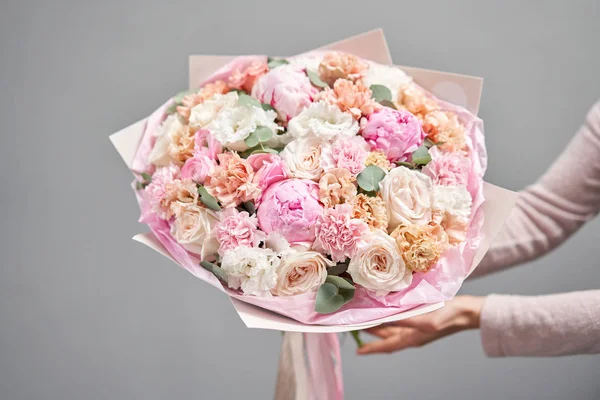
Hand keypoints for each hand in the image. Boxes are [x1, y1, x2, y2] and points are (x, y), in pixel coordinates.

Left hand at [357, 296, 484, 354]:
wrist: (467, 311)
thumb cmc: (448, 317)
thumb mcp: (424, 320)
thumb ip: (403, 320)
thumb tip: (384, 319)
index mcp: (412, 338)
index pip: (387, 346)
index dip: (372, 349)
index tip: (358, 351)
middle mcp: (413, 334)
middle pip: (387, 337)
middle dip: (372, 335)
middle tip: (357, 328)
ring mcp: (417, 326)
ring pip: (393, 328)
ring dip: (380, 325)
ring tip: (368, 319)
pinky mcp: (422, 317)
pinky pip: (401, 319)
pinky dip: (392, 317)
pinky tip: (389, 309)